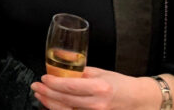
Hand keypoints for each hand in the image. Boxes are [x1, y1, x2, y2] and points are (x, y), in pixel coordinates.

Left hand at [30, 67, 160, 109]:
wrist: (137, 100)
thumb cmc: (120, 85)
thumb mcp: (101, 73)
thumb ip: (80, 72)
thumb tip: (60, 68)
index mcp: (100, 88)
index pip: (69, 86)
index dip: (53, 83)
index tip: (43, 78)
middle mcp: (98, 105)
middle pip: (65, 100)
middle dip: (46, 93)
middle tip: (36, 86)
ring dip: (49, 104)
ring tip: (40, 96)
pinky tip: (52, 105)